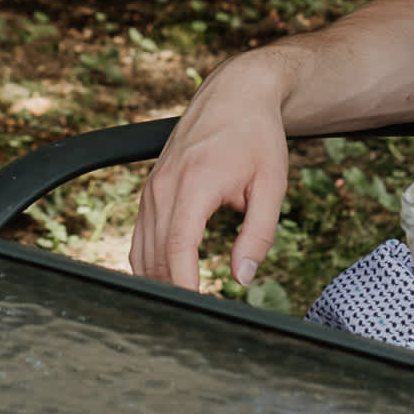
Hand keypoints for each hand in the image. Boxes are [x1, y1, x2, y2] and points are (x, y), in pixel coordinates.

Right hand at [129, 52, 293, 292]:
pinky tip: (172, 280)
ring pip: (141, 251)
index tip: (201, 311)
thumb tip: (243, 278)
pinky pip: (142, 237)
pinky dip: (152, 263)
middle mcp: (163, 187)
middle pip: (154, 256)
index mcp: (194, 184)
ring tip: (187, 307)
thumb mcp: (272, 184)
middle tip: (200, 321)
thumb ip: (258, 234)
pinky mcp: (150, 190)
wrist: (235, 93)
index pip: (177, 248)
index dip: (185, 286)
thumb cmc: (257, 137)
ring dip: (160, 281)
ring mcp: (152, 188)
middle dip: (174, 292)